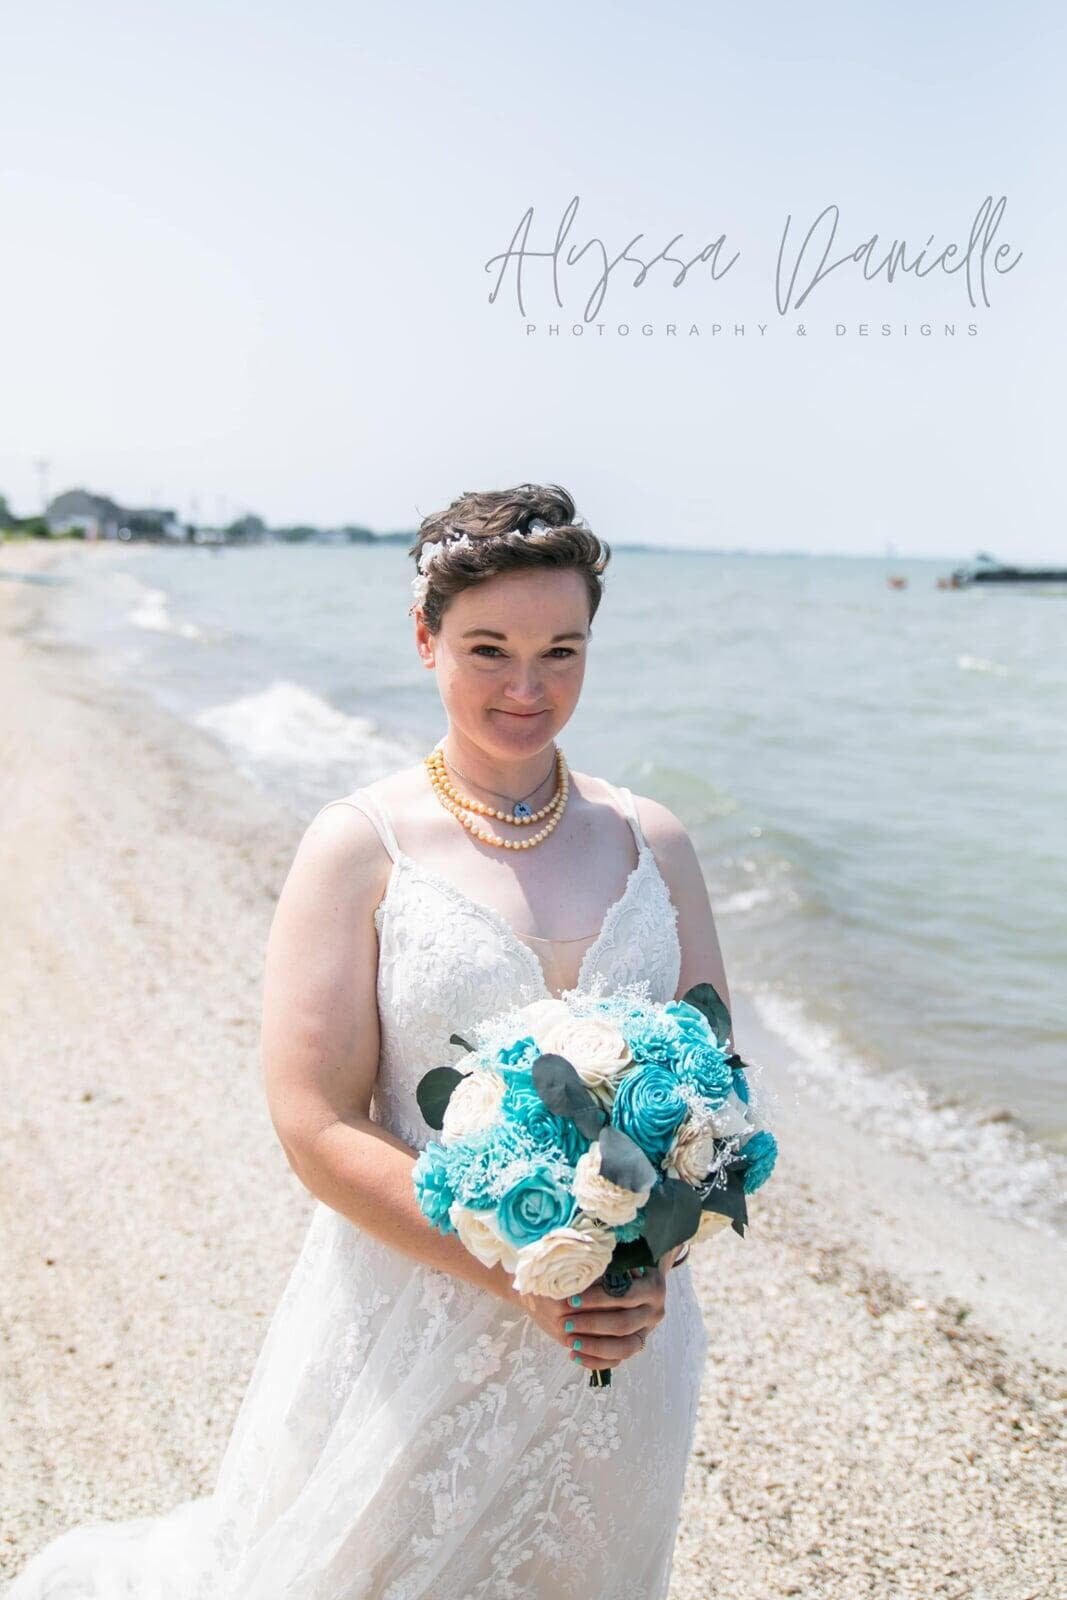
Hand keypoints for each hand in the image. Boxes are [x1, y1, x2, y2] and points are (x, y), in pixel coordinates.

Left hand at [519, 1265, 668, 1371]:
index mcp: (654, 1287)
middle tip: (565, 1322)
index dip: (597, 1299)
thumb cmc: (623, 1262)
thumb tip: (580, 1264)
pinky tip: (574, 1356)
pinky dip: (595, 1361)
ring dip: (594, 1346)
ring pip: (623, 1348)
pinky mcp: (637, 1345)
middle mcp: (655, 1312)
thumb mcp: (619, 1257)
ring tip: (569, 1342)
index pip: (625, 1296)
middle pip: (624, 1324)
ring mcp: (647, 1331)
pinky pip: (618, 1361)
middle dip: (592, 1324)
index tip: (571, 1298)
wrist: (642, 1277)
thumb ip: (606, 1262)